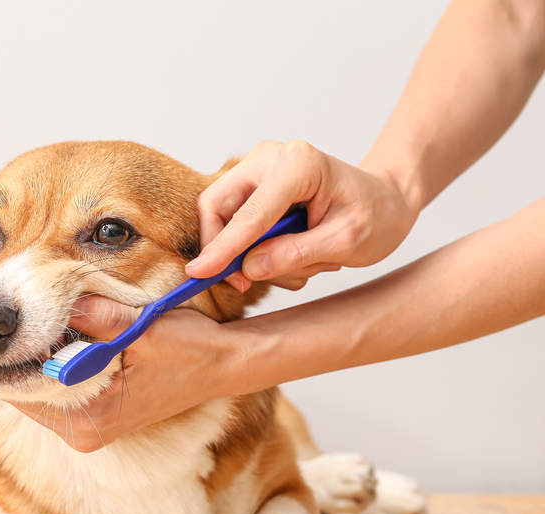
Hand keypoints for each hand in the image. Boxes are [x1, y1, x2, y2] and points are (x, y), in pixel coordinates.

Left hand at [10, 296, 248, 451]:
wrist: (223, 366)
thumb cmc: (189, 349)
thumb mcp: (142, 327)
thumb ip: (97, 315)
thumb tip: (53, 298)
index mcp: (91, 418)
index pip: (22, 391)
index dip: (2, 358)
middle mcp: (85, 432)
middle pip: (23, 394)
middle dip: (11, 357)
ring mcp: (89, 429)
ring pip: (36, 393)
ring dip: (28, 360)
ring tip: (17, 325)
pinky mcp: (95, 419)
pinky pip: (54, 393)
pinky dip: (46, 366)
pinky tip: (43, 339)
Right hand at [186, 140, 420, 291]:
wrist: (386, 201)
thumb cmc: (376, 215)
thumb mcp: (346, 243)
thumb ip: (296, 254)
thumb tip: (248, 268)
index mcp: (298, 164)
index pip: (248, 213)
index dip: (221, 248)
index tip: (198, 273)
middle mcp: (270, 159)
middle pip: (216, 206)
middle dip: (226, 249)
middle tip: (245, 282)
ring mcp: (258, 171)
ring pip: (224, 219)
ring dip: (250, 253)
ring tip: (300, 264)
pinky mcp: (254, 188)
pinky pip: (235, 223)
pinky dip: (254, 248)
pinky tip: (291, 255)